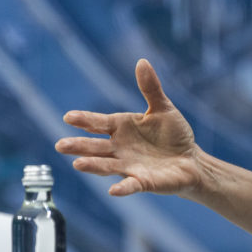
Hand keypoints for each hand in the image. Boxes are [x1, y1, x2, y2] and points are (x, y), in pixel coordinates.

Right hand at [55, 58, 203, 196]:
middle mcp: (120, 148)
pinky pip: (131, 185)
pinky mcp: (144, 181)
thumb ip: (150, 88)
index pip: (99, 123)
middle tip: (60, 145)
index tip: (68, 116)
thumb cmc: (173, 134)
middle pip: (95, 147)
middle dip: (79, 146)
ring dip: (93, 166)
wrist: (190, 159)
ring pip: (107, 166)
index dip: (85, 120)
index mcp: (122, 128)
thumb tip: (142, 61)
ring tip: (77, 164)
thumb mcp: (163, 108)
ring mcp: (129, 166)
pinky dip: (123, 188)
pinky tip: (113, 190)